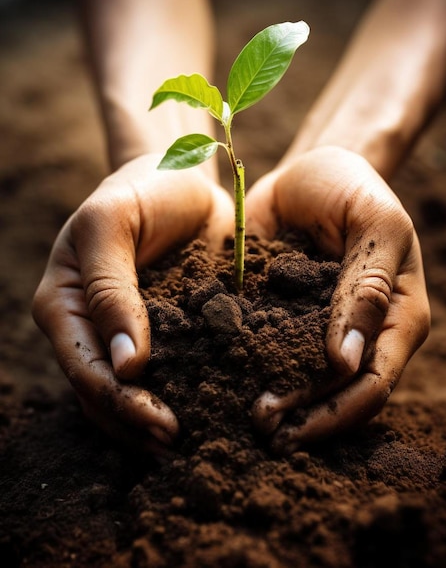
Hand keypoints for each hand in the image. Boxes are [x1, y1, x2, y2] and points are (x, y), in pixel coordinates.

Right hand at [33, 153, 232, 453]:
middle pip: (103, 392)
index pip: (85, 367)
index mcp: (64, 303)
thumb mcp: (113, 223)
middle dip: (137, 422)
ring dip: (152, 423)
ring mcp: (125, 333)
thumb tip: (126, 365)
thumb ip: (111, 288)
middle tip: (178, 444)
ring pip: (129, 394)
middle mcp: (89, 327)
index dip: (120, 401)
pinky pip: (166, 373)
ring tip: (191, 446)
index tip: (163, 422)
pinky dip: (179, 397)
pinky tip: (204, 414)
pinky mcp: (164, 332)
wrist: (181, 177)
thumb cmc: (141, 190)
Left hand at [247, 146, 429, 453]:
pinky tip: (219, 378)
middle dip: (301, 417)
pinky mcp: (281, 317)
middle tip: (257, 425)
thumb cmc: (353, 189)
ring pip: (300, 382)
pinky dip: (247, 368)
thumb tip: (346, 363)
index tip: (294, 426)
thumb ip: (367, 288)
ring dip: (274, 402)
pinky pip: (266, 350)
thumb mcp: (375, 224)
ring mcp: (318, 330)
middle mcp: (359, 335)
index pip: (374, 384)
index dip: (337, 412)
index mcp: (396, 318)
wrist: (309, 172)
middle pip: (336, 396)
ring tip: (236, 413)